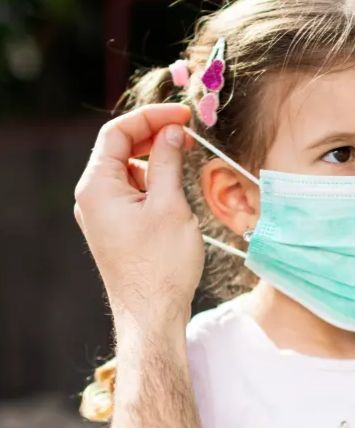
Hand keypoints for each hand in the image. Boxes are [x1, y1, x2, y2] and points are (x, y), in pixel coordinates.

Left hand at [74, 104, 203, 345]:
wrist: (152, 313)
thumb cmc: (161, 264)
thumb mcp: (170, 205)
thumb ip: (168, 162)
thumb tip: (172, 132)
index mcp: (97, 187)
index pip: (117, 133)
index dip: (151, 117)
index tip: (184, 114)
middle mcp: (93, 196)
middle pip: (119, 148)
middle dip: (153, 134)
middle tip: (189, 131)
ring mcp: (102, 212)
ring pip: (127, 168)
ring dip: (155, 156)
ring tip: (187, 155)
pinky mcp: (116, 226)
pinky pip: (131, 189)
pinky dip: (153, 178)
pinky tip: (176, 184)